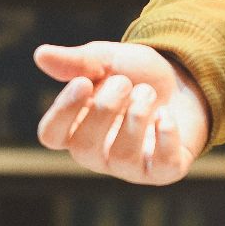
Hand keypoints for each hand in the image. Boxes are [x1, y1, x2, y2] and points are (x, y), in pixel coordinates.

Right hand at [34, 41, 210, 184]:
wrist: (184, 81)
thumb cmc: (137, 75)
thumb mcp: (108, 60)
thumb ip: (77, 61)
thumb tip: (40, 54)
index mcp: (76, 128)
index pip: (51, 135)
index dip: (63, 112)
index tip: (84, 82)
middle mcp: (98, 153)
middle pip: (84, 147)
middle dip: (106, 108)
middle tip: (125, 82)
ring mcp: (130, 167)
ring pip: (121, 157)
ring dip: (136, 115)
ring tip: (148, 93)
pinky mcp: (164, 170)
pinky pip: (162, 167)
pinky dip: (165, 135)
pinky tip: (166, 114)